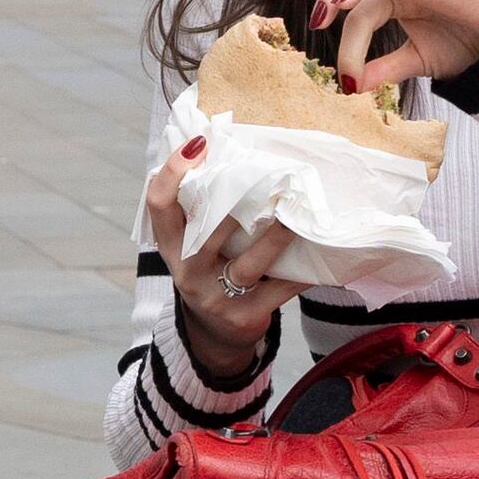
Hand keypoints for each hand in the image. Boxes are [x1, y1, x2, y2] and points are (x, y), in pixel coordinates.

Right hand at [143, 146, 314, 383]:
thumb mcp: (194, 244)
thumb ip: (201, 208)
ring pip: (249, 263)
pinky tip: (319, 254)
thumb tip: (216, 144)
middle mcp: (186, 271)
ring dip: (277, 236)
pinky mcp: (244, 317)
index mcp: (171, 246)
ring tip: (297, 213)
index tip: (200, 143)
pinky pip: (278, 289)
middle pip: (206, 231)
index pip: (159, 203)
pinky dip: (301, 272)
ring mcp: (214, 297)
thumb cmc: (211, 271)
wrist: (215, 335)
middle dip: (234, 199)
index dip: (173, 171)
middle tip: (264, 172)